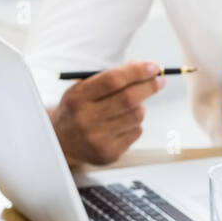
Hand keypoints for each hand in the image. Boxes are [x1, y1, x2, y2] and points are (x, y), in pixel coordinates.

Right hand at [49, 60, 164, 165]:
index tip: (154, 66)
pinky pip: (136, 131)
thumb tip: (147, 68)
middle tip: (160, 79)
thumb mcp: (83, 89)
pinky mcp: (108, 153)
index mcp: (77, 98)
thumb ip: (111, 77)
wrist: (61, 142)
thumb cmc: (79, 108)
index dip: (137, 72)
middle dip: (149, 86)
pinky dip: (135, 123)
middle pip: (129, 98)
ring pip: (137, 115)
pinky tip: (121, 124)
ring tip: (130, 106)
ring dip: (141, 106)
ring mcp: (97, 139)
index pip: (113, 80)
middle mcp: (85, 119)